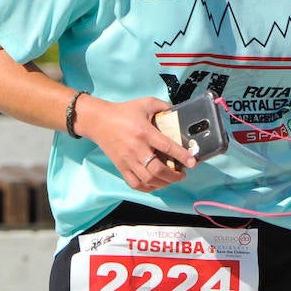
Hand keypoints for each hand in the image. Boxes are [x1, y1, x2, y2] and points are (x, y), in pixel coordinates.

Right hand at [77, 95, 197, 192]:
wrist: (98, 121)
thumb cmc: (123, 111)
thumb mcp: (145, 103)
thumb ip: (163, 106)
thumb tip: (178, 111)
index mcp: (144, 132)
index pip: (166, 147)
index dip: (182, 156)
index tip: (193, 162)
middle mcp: (136, 148)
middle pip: (158, 170)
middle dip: (174, 176)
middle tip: (182, 174)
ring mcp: (127, 160)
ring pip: (148, 180)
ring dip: (164, 183)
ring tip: (171, 179)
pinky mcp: (120, 167)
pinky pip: (135, 184)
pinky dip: (148, 188)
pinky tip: (155, 184)